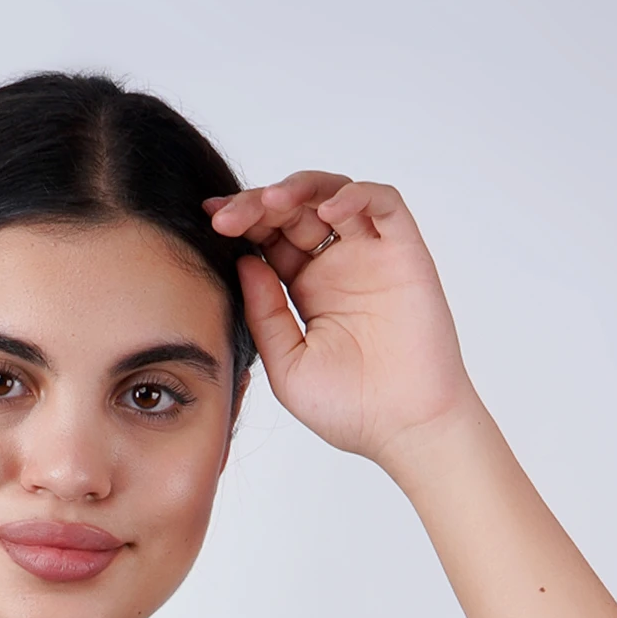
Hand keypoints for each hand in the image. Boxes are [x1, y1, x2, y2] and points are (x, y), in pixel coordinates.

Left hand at [207, 173, 480, 471]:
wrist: (406, 429)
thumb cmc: (350, 409)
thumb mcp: (287, 365)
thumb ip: (263, 315)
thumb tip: (245, 261)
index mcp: (305, 288)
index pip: (270, 237)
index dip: (242, 222)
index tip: (210, 221)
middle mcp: (336, 264)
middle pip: (295, 209)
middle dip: (258, 204)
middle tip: (227, 216)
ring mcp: (371, 255)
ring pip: (333, 195)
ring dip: (300, 188)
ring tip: (271, 202)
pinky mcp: (404, 252)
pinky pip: (383, 204)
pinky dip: (356, 196)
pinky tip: (327, 211)